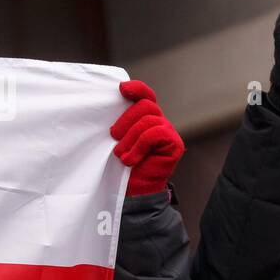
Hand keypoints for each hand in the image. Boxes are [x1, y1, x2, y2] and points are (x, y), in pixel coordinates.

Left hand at [111, 80, 183, 196]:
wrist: (134, 191)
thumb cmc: (122, 166)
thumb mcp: (117, 139)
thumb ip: (119, 122)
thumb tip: (105, 105)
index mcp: (146, 117)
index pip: (145, 95)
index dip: (136, 88)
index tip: (121, 89)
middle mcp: (160, 121)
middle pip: (145, 105)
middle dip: (125, 119)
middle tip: (113, 136)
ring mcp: (169, 132)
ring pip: (148, 120)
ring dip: (130, 138)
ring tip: (120, 154)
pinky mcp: (174, 144)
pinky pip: (155, 133)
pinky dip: (139, 146)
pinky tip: (131, 160)